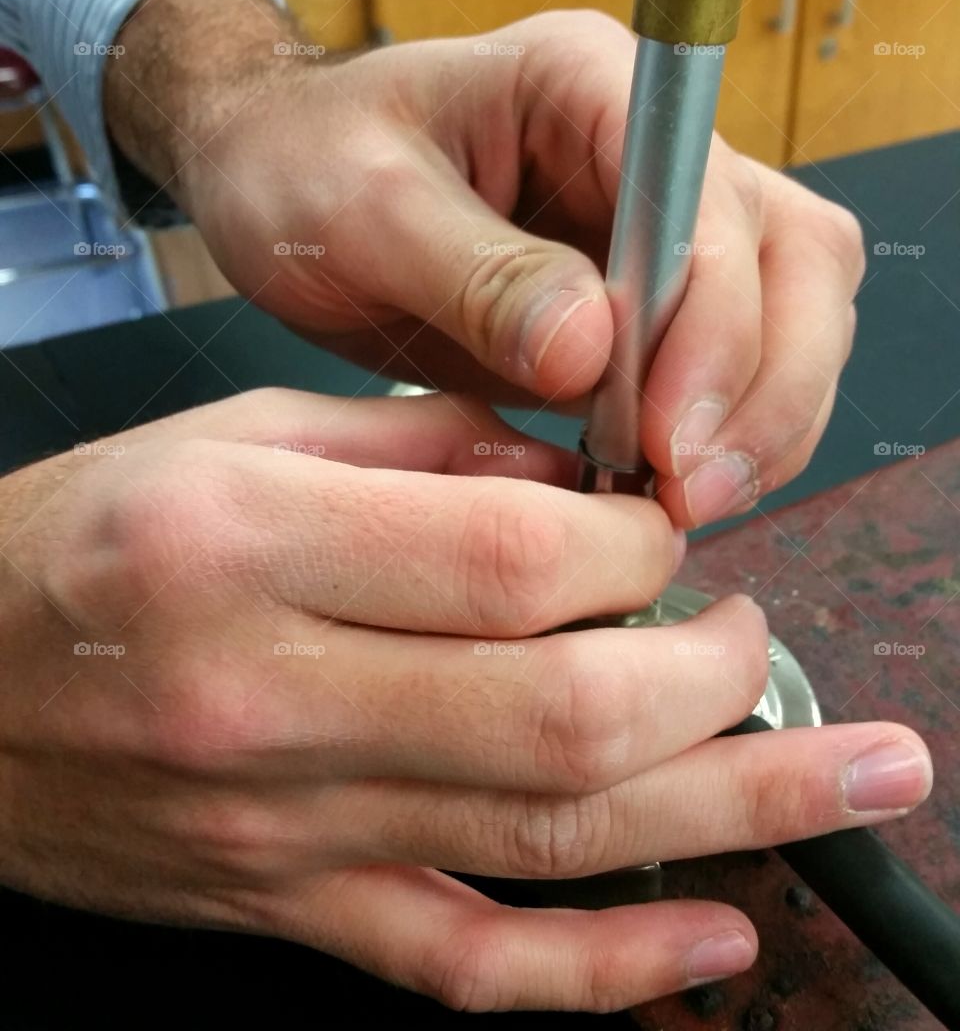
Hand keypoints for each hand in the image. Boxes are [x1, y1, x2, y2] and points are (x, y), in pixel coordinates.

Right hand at [0, 389, 929, 1012]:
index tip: (662, 530)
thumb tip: (574, 482)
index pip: (512, 561)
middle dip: (712, 675)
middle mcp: (273, 697)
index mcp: (251, 542)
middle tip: (761, 636)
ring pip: (551, 846)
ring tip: (859, 780)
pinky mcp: (285, 912)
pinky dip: (604, 973)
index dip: (634, 545)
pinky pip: (465, 968)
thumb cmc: (84, 539)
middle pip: (563, 715)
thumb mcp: (231, 432)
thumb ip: (416, 444)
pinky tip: (714, 947)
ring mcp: (286, 832)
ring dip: (735, 812)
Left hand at [106, 0, 865, 529]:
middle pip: (792, 254)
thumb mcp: (358, 207)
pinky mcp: (645, 294)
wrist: (277, 173)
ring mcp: (658, 219)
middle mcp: (649, 141)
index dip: (712, 324)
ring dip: (762, 417)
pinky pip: (734, 360)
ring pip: (790, 311)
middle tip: (687, 490)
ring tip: (682, 503)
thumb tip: (593, 354)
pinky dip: (724, 430)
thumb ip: (474, 272)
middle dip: (763, 383)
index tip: (663, 436)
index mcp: (585, 85)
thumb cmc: (299, 164)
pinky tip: (671, 487)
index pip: (709, 198)